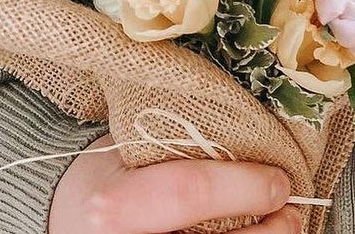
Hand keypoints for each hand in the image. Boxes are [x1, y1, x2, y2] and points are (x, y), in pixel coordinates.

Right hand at [49, 133, 300, 233]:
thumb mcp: (129, 149)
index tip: (279, 181)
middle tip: (293, 211)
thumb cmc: (104, 177)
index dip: (244, 187)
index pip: (190, 193)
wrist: (61, 220)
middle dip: (265, 232)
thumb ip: (182, 144)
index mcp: (111, 207)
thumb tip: (258, 130)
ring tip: (284, 228)